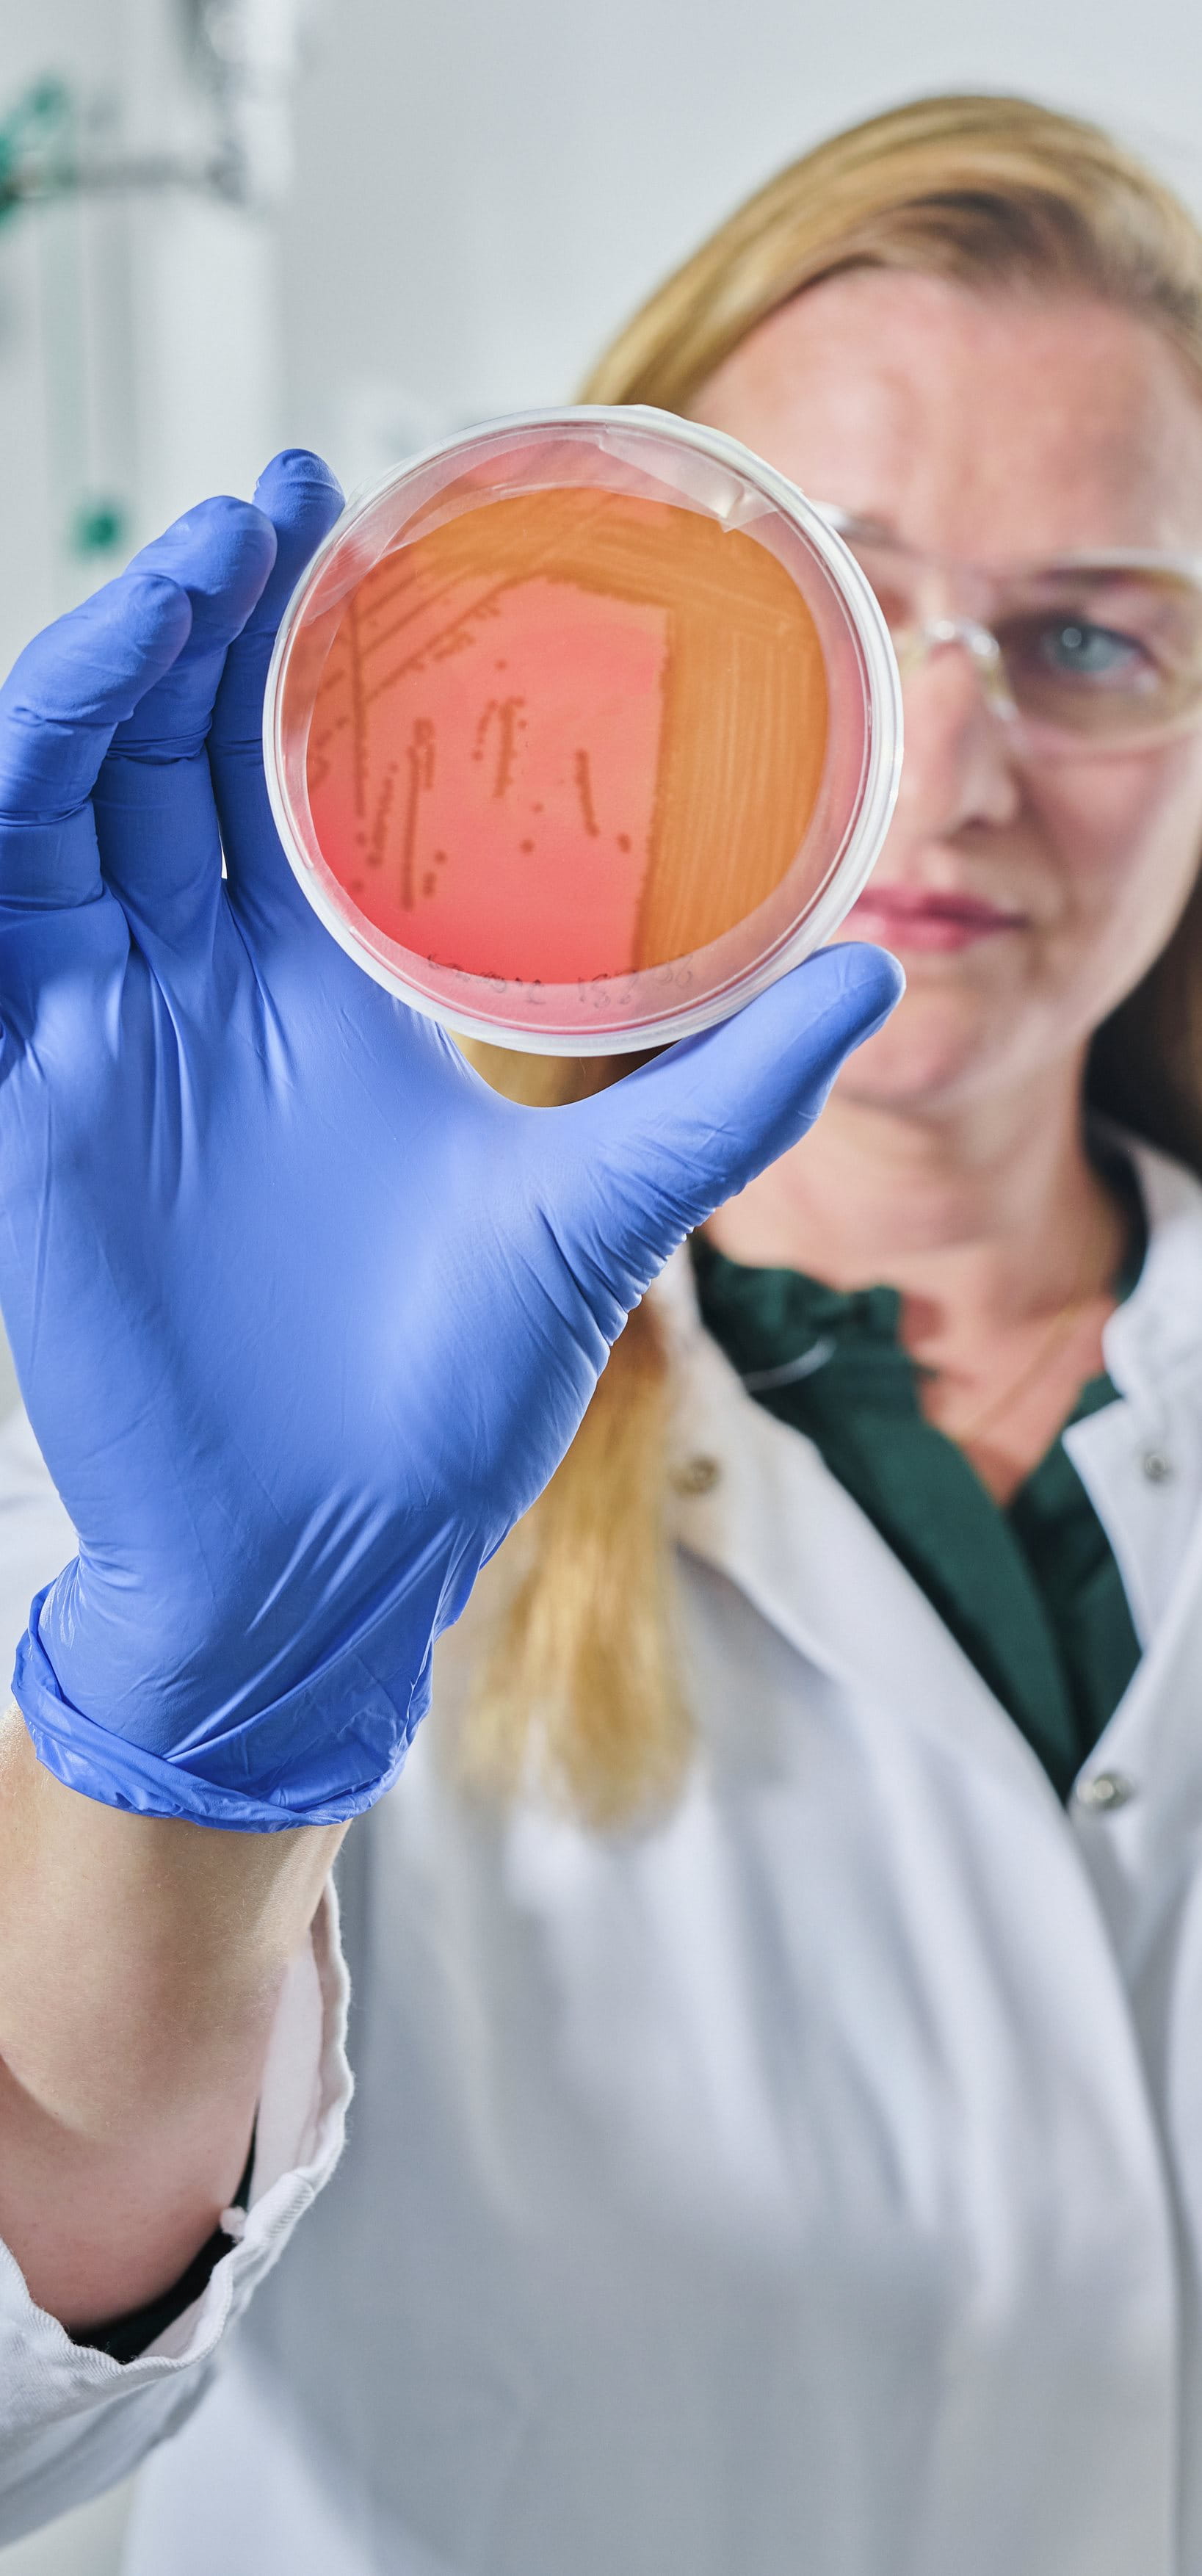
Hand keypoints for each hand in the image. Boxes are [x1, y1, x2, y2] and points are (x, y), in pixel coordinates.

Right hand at [0, 453, 900, 1827]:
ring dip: (109, 685)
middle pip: (173, 761)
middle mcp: (205, 997)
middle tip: (273, 512)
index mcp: (321, 1003)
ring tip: (190, 574)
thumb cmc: (441, 1407)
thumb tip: (870, 981)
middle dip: (203, 626)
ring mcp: (108, 1039)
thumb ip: (721, 1102)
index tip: (346, 522)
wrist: (325, 1557)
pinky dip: (14, 811)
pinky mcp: (35, 1101)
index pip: (283, 783)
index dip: (295, 653)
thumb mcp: (598, 1221)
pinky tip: (52, 732)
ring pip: (70, 809)